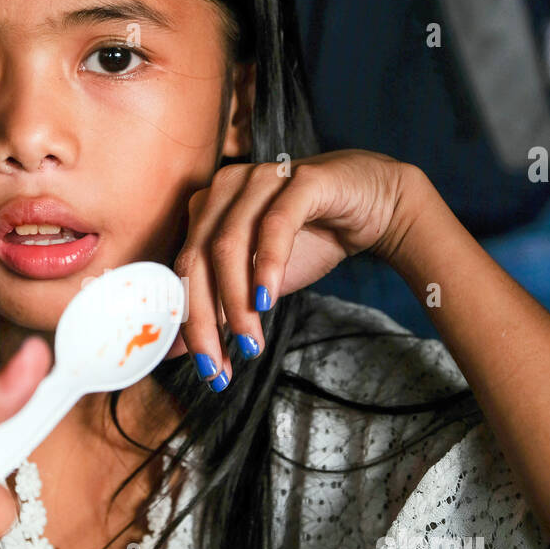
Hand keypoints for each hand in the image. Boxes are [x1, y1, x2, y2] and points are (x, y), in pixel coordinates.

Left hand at [166, 149, 416, 386]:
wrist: (374, 204)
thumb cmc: (310, 239)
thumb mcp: (258, 282)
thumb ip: (220, 310)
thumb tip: (176, 352)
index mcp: (206, 210)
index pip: (185, 272)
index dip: (190, 325)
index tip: (208, 369)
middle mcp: (225, 189)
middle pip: (197, 259)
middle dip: (204, 320)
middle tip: (218, 365)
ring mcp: (261, 179)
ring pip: (229, 244)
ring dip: (236, 301)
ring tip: (249, 342)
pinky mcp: (302, 181)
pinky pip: (276, 224)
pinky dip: (267, 265)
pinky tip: (267, 301)